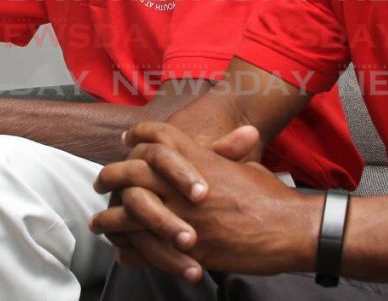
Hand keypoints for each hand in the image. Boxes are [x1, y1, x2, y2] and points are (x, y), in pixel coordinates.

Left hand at [91, 122, 318, 279]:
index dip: (138, 135)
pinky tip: (121, 251)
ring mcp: (181, 216)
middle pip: (131, 171)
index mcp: (199, 159)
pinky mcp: (185, 247)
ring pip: (128, 211)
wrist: (289, 228)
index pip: (157, 137)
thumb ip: (225, 156)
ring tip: (98, 221)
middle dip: (110, 175)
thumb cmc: (271, 196)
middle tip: (100, 181)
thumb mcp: (247, 165)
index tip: (127, 141)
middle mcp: (184, 184)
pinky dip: (128, 249)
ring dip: (109, 217)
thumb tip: (219, 148)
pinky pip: (143, 247)